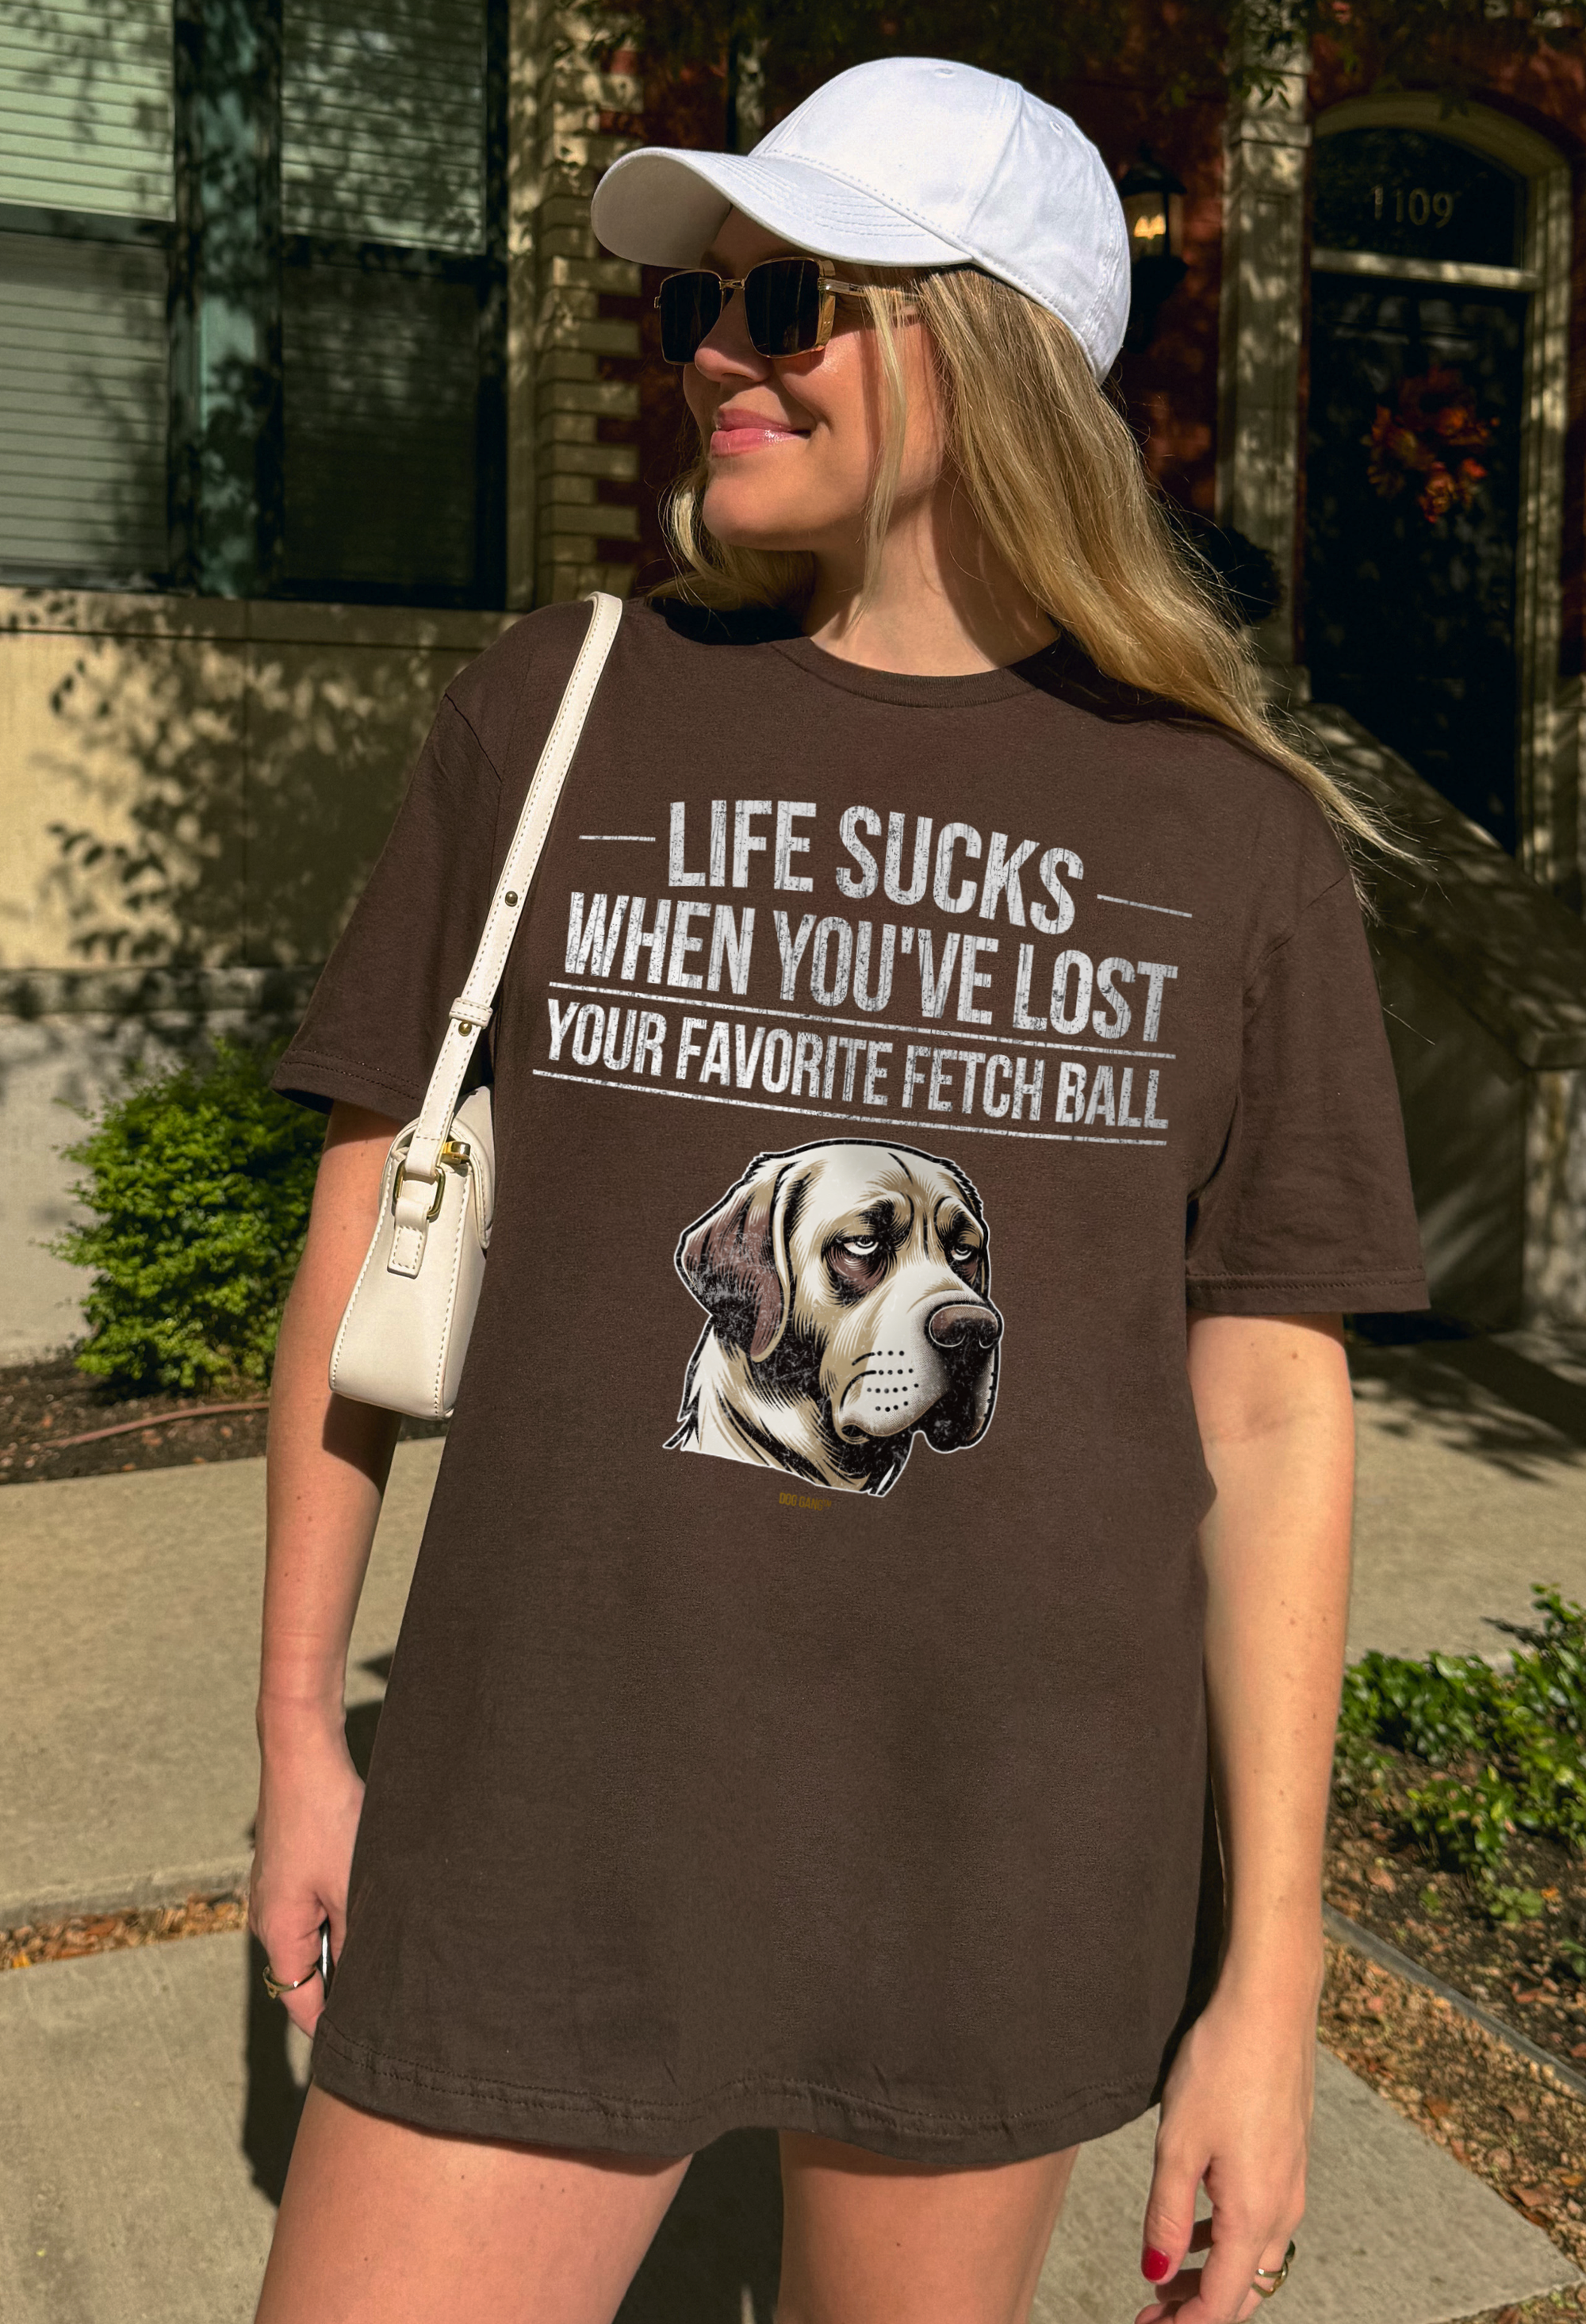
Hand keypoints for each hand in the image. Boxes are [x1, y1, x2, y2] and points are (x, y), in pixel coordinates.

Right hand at [249, 1721, 363, 2036]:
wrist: (303, 1755)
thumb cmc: (327, 1818)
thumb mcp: (352, 1887)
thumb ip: (355, 1942)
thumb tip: (364, 1988)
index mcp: (277, 1931)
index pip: (300, 2002)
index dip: (330, 2028)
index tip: (361, 2049)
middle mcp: (267, 1916)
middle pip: (304, 1973)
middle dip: (341, 1987)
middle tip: (387, 2003)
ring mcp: (275, 1890)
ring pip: (311, 1938)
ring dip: (344, 1945)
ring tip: (386, 1950)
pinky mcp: (287, 1867)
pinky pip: (311, 1909)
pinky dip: (338, 1916)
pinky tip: (368, 1905)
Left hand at [1135, 1972, 1313, 2322]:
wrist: (1270, 2006)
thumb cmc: (1222, 2066)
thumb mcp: (1178, 2145)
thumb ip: (1167, 2217)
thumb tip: (1156, 2275)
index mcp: (1255, 2214)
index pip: (1224, 2302)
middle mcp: (1282, 2208)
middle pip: (1245, 2289)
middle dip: (1198, 2310)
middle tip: (1150, 2316)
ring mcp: (1290, 2182)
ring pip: (1254, 2257)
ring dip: (1211, 2275)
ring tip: (1164, 2277)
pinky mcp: (1287, 2157)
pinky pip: (1260, 2222)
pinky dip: (1227, 2240)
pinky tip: (1196, 2226)